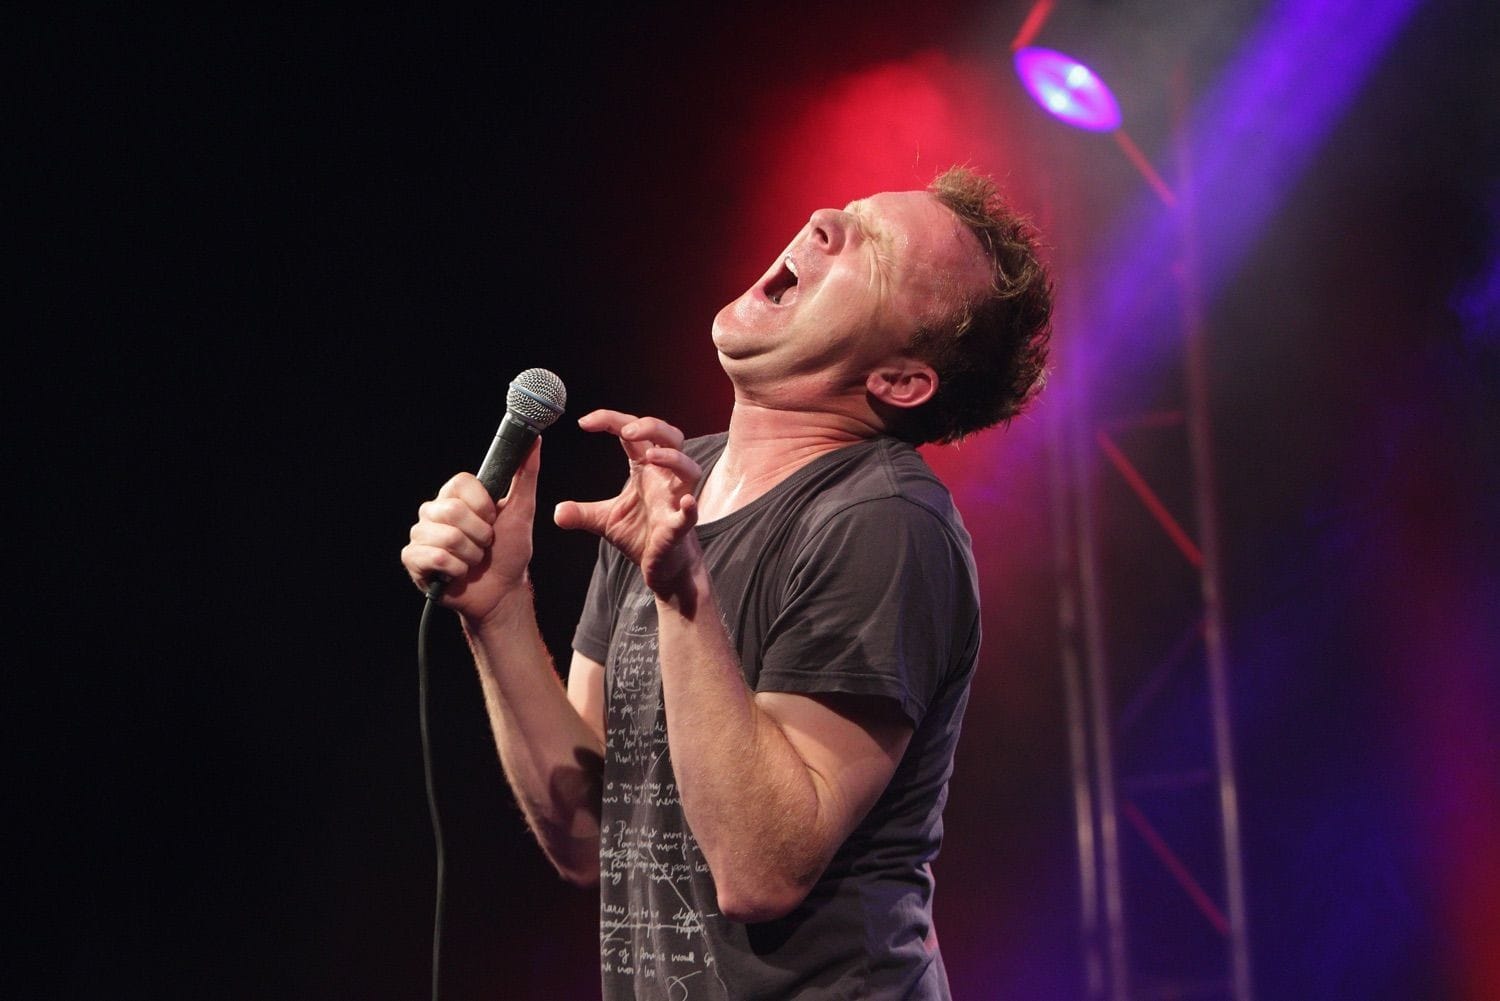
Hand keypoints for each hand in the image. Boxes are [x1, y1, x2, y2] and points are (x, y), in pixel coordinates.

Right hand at [401, 440, 541, 621]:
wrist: (502, 591)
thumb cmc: (510, 551)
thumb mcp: (522, 510)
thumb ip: (526, 475)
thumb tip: (535, 440)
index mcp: (455, 496)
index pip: (460, 482)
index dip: (482, 505)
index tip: (492, 519)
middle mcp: (434, 511)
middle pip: (452, 511)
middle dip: (479, 534)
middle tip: (485, 543)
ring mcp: (421, 535)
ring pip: (446, 537)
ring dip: (471, 554)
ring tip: (473, 559)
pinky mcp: (413, 559)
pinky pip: (435, 558)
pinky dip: (456, 569)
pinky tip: (458, 572)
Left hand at [554, 410, 702, 595]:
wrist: (661, 568)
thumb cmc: (641, 536)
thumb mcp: (604, 520)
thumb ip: (581, 513)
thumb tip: (557, 512)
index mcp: (646, 470)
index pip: (634, 433)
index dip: (611, 420)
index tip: (584, 422)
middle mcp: (665, 478)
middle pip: (671, 438)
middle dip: (652, 426)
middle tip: (625, 431)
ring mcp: (675, 500)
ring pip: (688, 468)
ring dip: (672, 458)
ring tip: (650, 456)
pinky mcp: (680, 527)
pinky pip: (690, 514)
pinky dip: (690, 507)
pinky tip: (685, 503)